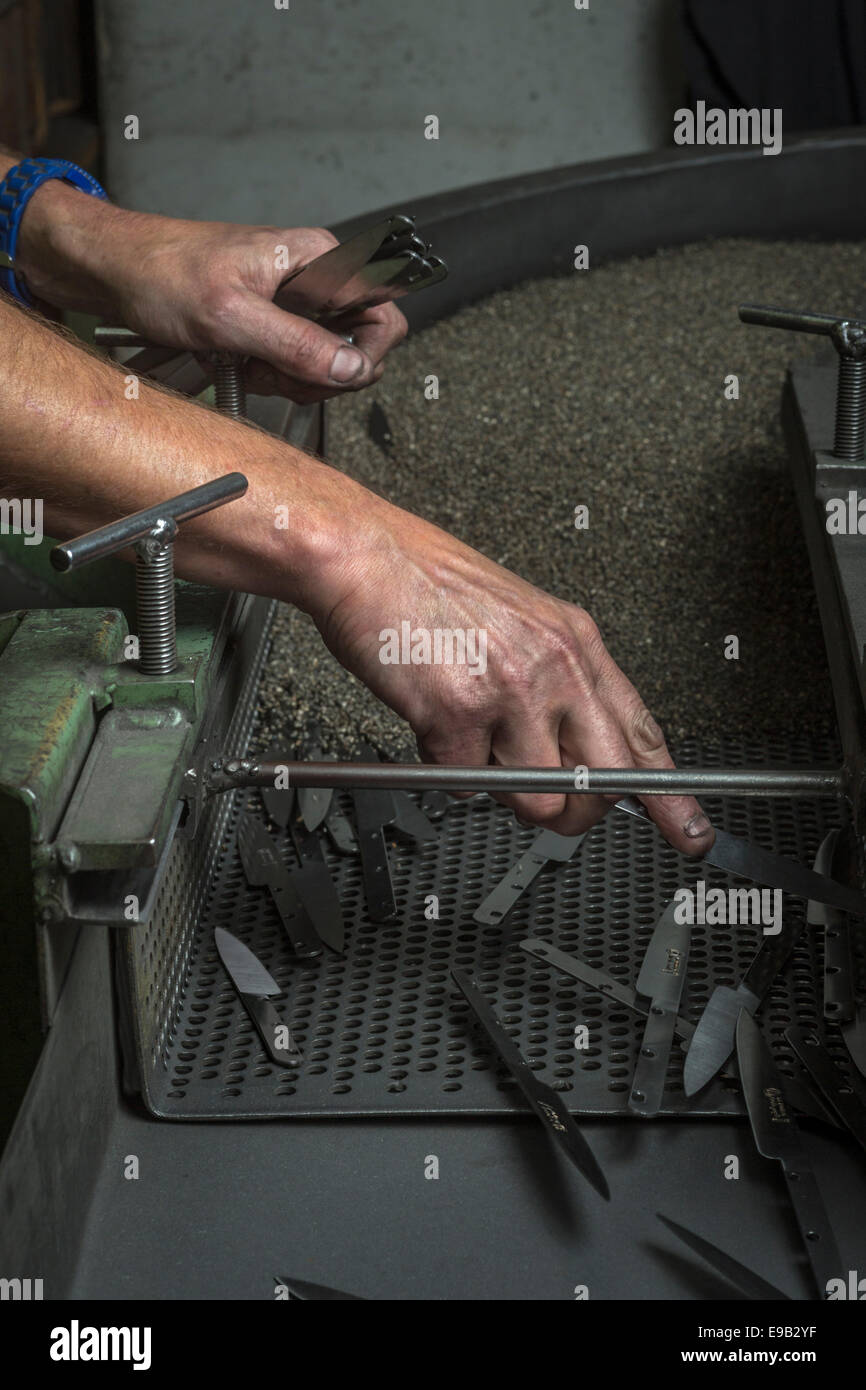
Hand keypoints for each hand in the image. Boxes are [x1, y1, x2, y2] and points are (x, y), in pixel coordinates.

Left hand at [15, 182, 407, 402]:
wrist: (114, 269)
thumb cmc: (162, 271)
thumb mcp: (230, 316)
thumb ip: (297, 344)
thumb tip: (351, 369)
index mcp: (318, 259)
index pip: (384, 311)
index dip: (368, 352)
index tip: (335, 375)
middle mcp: (314, 278)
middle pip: (358, 346)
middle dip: (320, 375)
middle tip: (277, 375)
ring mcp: (295, 302)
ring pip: (326, 362)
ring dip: (289, 379)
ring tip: (247, 367)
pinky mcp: (274, 322)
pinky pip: (294, 363)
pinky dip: (270, 376)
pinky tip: (239, 366)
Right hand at [314, 498, 714, 854]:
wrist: (365, 557)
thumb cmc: (428, 584)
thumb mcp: (521, 618)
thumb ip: (556, 679)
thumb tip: (568, 744)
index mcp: (576, 642)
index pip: (642, 730)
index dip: (670, 791)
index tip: (690, 829)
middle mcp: (556, 666)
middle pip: (603, 782)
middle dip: (578, 812)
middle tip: (548, 805)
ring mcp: (511, 691)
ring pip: (538, 798)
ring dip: (502, 789)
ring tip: (472, 744)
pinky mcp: (458, 714)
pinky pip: (467, 784)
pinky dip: (445, 769)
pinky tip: (432, 726)